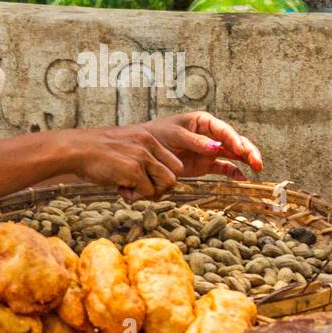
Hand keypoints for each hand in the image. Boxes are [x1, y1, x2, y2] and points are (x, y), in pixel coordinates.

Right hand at [65, 112, 262, 201]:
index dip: (220, 159)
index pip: (186, 160)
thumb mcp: (136, 154)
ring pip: (163, 185)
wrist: (80, 149)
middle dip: (156, 188)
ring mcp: (146, 154)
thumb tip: (170, 182)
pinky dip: (132, 194)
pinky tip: (118, 187)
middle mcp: (155, 143)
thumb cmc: (107, 158)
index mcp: (158, 138)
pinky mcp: (134, 166)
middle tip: (134, 185)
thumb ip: (155, 164)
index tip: (251, 163)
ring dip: (145, 192)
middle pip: (174, 177)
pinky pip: (145, 192)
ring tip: (124, 185)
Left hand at [143, 111, 262, 179]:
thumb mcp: (175, 134)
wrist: (145, 150)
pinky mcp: (206, 164)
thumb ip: (196, 141)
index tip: (241, 149)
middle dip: (247, 150)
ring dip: (246, 160)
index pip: (223, 130)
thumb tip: (216, 147)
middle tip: (257, 162)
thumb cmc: (158, 135)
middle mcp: (211, 135)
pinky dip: (234, 172)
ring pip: (233, 154)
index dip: (234, 139)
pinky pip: (224, 168)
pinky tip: (242, 178)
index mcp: (204, 122)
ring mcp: (210, 150)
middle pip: (234, 141)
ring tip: (257, 168)